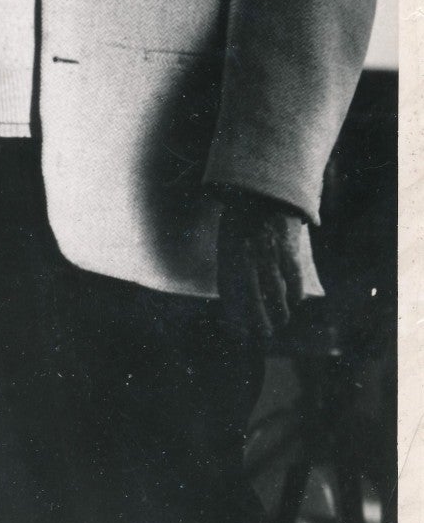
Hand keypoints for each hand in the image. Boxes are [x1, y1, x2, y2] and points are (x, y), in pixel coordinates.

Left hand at [216, 191, 306, 337]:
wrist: (262, 188)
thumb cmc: (242, 217)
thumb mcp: (228, 238)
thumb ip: (231, 265)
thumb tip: (233, 298)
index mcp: (228, 251)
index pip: (229, 290)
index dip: (233, 314)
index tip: (238, 332)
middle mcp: (245, 253)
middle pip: (252, 294)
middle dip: (258, 318)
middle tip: (263, 334)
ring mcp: (267, 250)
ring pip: (274, 288)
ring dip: (278, 310)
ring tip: (280, 321)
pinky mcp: (287, 245)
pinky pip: (292, 275)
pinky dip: (294, 291)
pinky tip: (295, 301)